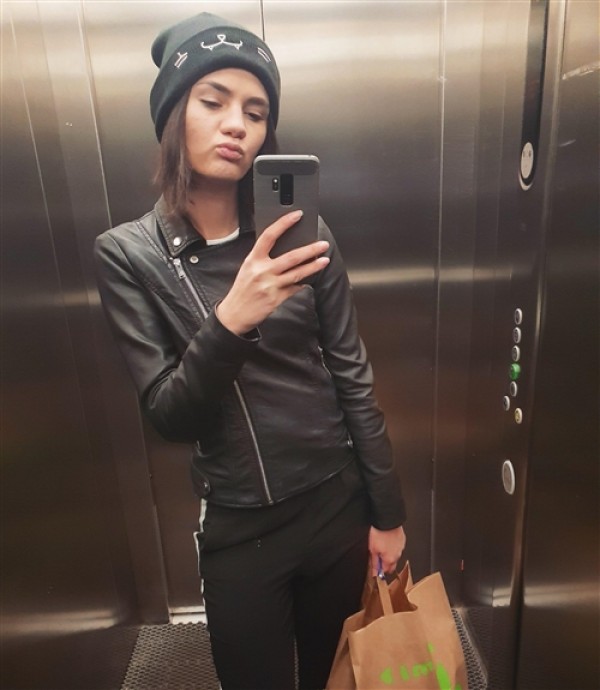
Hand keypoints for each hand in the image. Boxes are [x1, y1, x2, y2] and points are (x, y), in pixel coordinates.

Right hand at [216, 210, 329, 334]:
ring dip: (313, 266)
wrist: (234, 314)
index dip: (284, 223)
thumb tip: (284, 249)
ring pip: (297, 273)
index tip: (297, 215)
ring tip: (324, 261)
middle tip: (322, 244)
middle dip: (310, 250)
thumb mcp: (248, 269)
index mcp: (253, 260)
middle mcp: (262, 271)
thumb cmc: (242, 290)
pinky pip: (295, 288)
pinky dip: (303, 283)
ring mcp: (270, 285)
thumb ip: (262, 259)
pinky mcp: (276, 299)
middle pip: (291, 257)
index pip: (269, 236)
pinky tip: (310, 279)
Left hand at [368, 525, 405, 576]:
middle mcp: (397, 555)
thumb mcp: (373, 549)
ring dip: (389, 555)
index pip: (385, 571)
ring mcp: (401, 548)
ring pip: (395, 556)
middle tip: (378, 557)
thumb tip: (374, 572)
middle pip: (392, 565)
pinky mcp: (402, 540)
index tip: (375, 567)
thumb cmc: (379, 533)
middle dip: (385, 564)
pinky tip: (388, 541)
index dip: (379, 570)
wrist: (387, 521)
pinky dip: (393, 547)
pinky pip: (398, 547)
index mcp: (390, 559)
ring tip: (382, 546)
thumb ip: (374, 562)